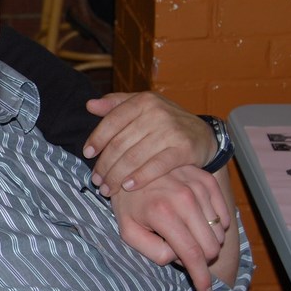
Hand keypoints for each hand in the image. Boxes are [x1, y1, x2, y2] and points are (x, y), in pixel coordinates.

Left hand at [83, 92, 217, 196]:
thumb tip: (89, 105)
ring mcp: (172, 131)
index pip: (112, 121)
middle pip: (120, 144)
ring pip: (134, 157)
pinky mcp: (184, 149)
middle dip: (105, 165)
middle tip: (96, 181)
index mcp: (143, 101)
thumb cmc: (164, 122)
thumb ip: (115, 104)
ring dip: (117, 176)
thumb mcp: (142, 106)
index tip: (87, 154)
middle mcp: (157, 113)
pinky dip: (140, 178)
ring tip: (107, 189)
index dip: (97, 139)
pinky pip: (156, 167)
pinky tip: (128, 187)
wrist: (203, 135)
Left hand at [110, 164, 230, 290]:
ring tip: (183, 231)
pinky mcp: (206, 179)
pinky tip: (195, 221)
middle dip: (200, 258)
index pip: (192, 254)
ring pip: (219, 231)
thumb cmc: (128, 203)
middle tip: (179, 250)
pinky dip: (214, 224)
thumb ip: (152, 251)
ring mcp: (198, 186)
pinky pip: (224, 214)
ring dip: (205, 240)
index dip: (201, 278)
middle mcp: (184, 198)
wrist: (130, 167)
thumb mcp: (128, 231)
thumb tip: (179, 257)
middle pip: (211, 246)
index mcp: (163, 213)